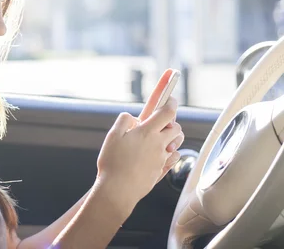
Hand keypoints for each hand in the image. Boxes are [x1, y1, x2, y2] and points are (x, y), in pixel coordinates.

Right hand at [95, 70, 183, 210]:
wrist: (118, 190)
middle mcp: (159, 145)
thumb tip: (133, 117)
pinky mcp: (161, 172)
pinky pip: (173, 159)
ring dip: (172, 138)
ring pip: (177, 144)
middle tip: (160, 123)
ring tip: (158, 139)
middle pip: (176, 128)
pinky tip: (158, 155)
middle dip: (171, 122)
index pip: (167, 112)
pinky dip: (170, 154)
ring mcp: (162, 159)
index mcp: (148, 133)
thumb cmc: (113, 163)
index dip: (171, 103)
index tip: (171, 99)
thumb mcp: (113, 135)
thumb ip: (124, 120)